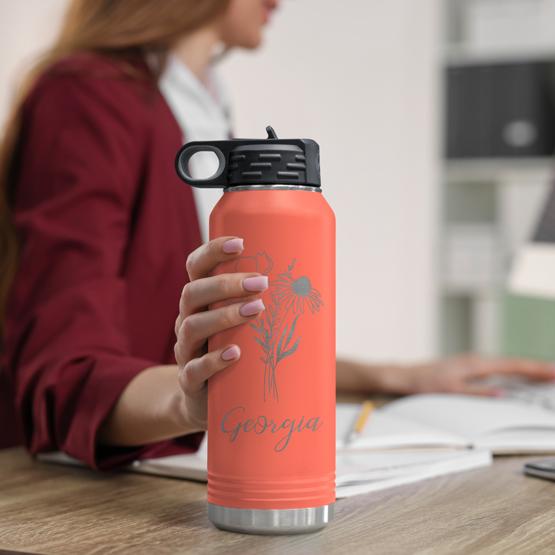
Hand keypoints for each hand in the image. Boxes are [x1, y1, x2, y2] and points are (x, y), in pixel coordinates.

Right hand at [174, 236, 267, 429]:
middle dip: (226, 284)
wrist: (210, 401)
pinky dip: (214, 360)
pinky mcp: (189, 381)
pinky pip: (194, 369)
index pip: (197, 267)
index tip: (240, 243)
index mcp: (202, 300)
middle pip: (193, 292)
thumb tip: (322, 285)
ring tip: (256, 310)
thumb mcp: (250, 324)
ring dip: (225, 315)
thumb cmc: (240, 352)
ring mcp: (186, 351)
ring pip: (193, 326)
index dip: (212, 251)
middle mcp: (188, 319)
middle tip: (261, 282)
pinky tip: (235, 354)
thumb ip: (271, 304)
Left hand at [406, 354, 554, 396]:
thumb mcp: (451, 391)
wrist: (407, 376)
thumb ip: (477, 393)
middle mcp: (477, 361)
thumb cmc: (426, 383)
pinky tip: (519, 377)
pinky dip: (513, 372)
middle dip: (537, 368)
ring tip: (547, 375)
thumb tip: (502, 395)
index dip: (535, 369)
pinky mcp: (469, 368)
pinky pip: (498, 369)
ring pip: (507, 366)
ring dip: (526, 370)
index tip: (554, 371)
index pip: (513, 366)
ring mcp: (474, 363)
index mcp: (476, 364)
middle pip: (514, 364)